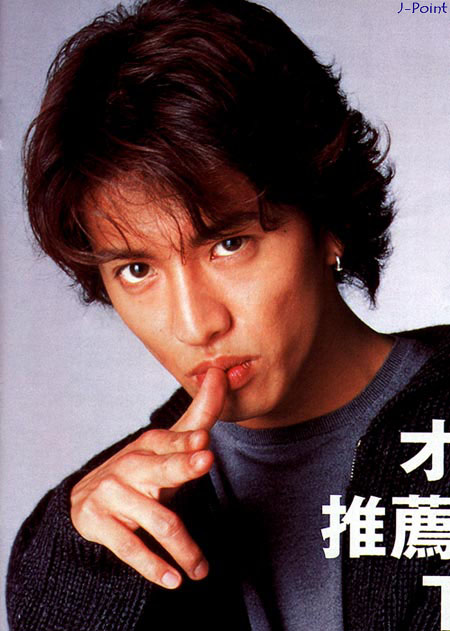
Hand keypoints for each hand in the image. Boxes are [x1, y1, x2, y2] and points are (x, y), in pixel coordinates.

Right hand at [70, 367, 226, 588]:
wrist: (88, 498)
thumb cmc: (143, 467)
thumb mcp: (168, 442)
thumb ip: (199, 414)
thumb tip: (220, 374)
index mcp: (151, 444)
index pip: (173, 441)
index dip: (187, 442)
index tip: (204, 443)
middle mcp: (132, 465)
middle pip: (162, 469)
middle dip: (183, 465)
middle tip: (204, 463)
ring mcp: (113, 494)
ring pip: (155, 519)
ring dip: (183, 547)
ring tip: (201, 570)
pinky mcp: (99, 522)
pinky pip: (129, 546)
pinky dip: (152, 565)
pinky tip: (172, 579)